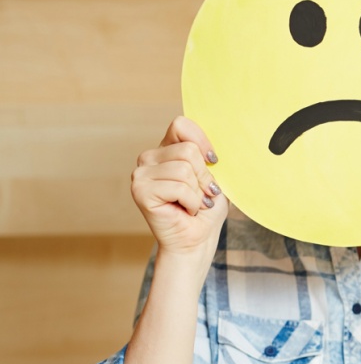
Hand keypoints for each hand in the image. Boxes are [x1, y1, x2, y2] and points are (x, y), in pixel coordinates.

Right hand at [131, 116, 228, 255]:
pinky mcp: (140, 190)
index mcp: (167, 148)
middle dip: (204, 177)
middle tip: (202, 194)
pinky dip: (191, 202)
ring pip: (184, 169)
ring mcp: (141, 173)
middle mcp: (150, 157)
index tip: (213, 162)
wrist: (198, 239)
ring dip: (198, 192)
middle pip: (188, 150)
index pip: (181, 125)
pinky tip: (185, 210)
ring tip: (193, 204)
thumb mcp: (215, 176)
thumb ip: (210, 156)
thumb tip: (217, 141)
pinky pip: (178, 187)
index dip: (202, 141)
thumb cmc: (207, 208)